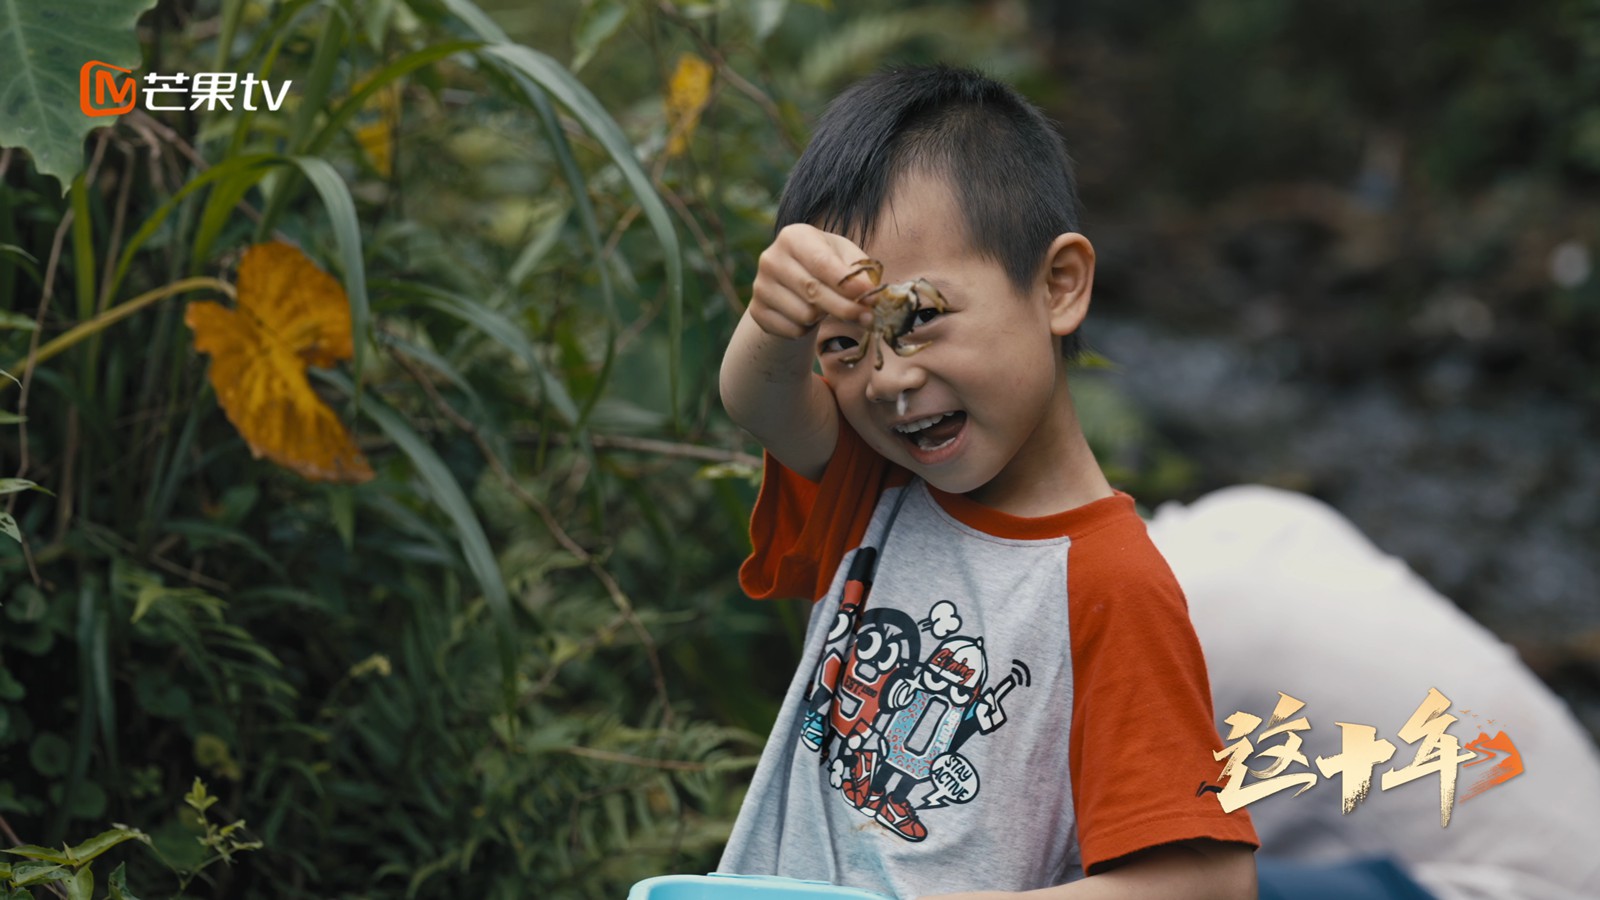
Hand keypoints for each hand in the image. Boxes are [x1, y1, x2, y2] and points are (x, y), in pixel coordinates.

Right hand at [748, 224, 875, 340]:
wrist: (791, 281)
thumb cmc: (826, 264)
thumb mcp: (844, 258)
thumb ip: (859, 272)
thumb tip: (871, 294)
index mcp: (794, 236)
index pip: (822, 263)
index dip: (848, 284)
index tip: (872, 298)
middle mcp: (771, 258)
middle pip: (813, 292)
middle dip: (846, 308)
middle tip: (868, 318)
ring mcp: (760, 286)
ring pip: (804, 315)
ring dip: (824, 317)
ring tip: (827, 307)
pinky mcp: (757, 311)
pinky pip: (792, 330)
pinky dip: (808, 329)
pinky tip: (809, 316)